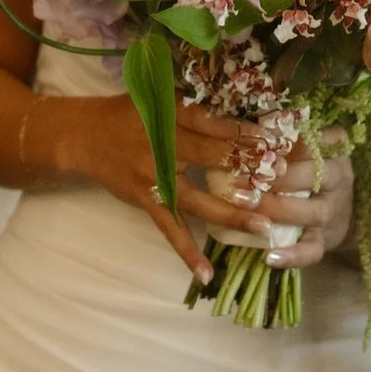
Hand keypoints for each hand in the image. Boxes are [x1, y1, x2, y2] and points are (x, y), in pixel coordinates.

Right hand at [54, 98, 290, 284]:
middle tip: (285, 180)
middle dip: (249, 170)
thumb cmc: (130, 113)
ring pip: (199, 199)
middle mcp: (165, 145)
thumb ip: (197, 106)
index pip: (217, 124)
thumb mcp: (162, 98)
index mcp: (174, 115)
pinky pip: (169, 229)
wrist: (86, 135)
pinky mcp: (144, 200)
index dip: (248, 133)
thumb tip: (242, 111)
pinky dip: (186, 252)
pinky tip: (205, 274)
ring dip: (232, 215)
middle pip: (213, 158)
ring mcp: (154, 176)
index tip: (279, 142)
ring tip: (264, 228)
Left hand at [252, 130, 353, 269]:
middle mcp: (339, 177)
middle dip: (274, 178)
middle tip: (237, 179)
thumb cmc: (313, 169)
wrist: (346, 211)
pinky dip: (292, 256)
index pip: (311, 141)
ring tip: (243, 208)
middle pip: (312, 176)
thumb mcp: (309, 147)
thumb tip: (242, 126)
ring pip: (312, 212)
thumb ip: (285, 137)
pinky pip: (313, 250)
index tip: (253, 145)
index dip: (282, 144)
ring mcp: (333, 210)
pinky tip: (268, 258)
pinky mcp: (326, 240)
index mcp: (334, 148)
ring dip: (276, 210)